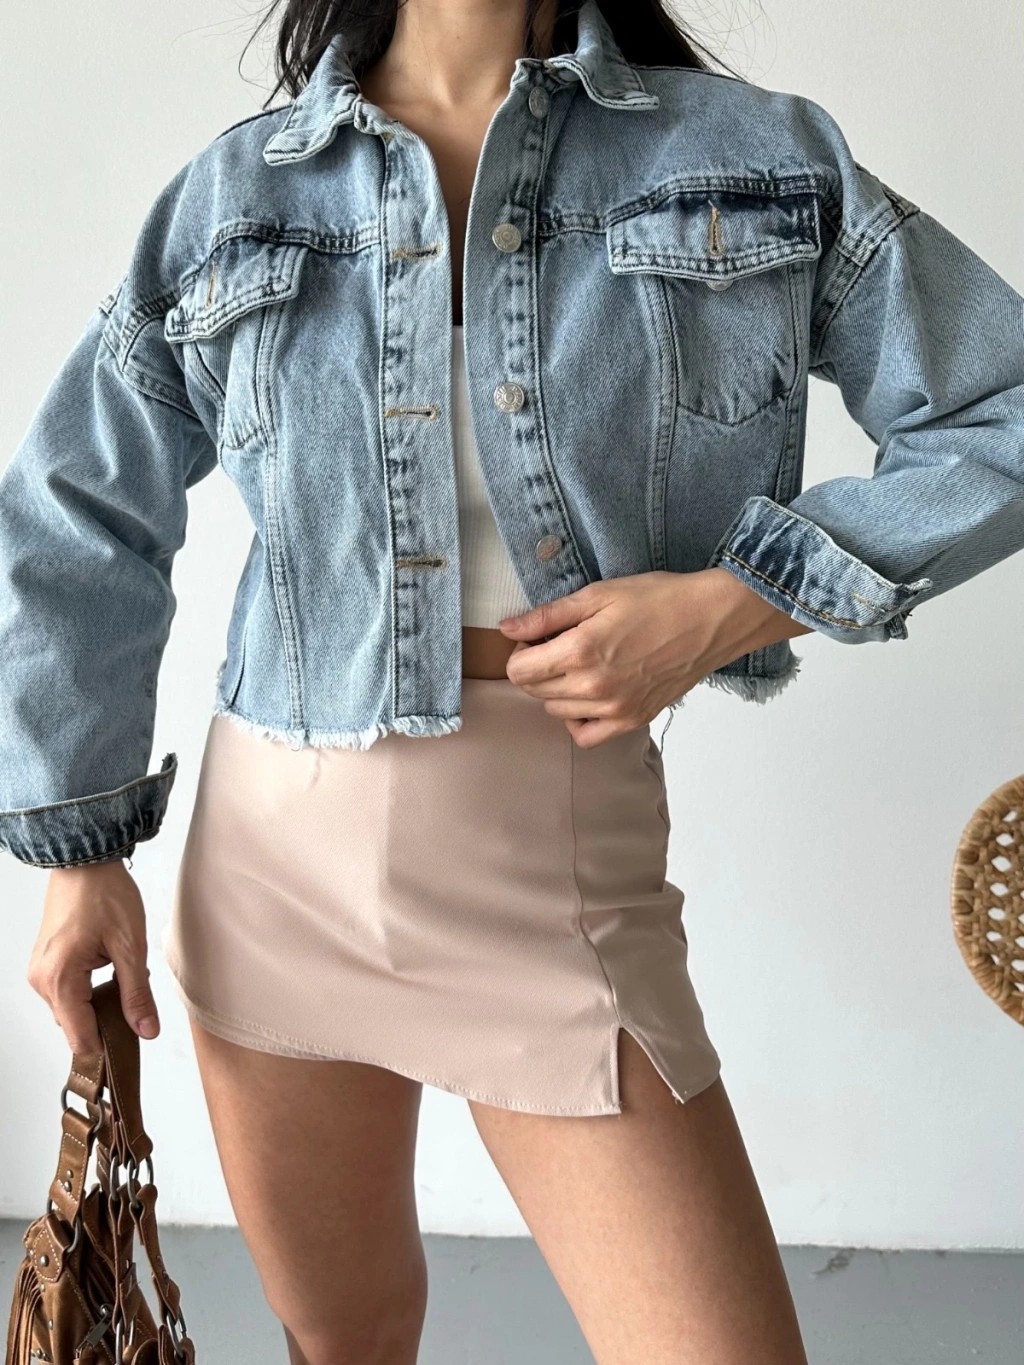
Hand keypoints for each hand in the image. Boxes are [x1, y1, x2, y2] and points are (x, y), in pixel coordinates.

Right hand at [28, 860, 158, 1053]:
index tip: (133, 1044)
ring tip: (122, 976)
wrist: (85, 861)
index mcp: (60, 980)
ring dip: (98, 1004)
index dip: (108, 1046)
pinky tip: (108, 970)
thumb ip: (137, 994)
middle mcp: (41, 981)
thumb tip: (146, 1031)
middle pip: (75, 1027)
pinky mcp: (45, 963)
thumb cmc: (105, 894)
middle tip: (136, 998)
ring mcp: (39, 972)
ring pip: (71, 1010)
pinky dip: (88, 991)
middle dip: (106, 1021)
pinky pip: (67, 992)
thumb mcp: (131, 947)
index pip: (81, 1038)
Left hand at [499, 567, 812, 746]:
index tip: (538, 639)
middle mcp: (592, 687)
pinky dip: (578, 720)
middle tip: (562, 646)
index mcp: (579, 651)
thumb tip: (507, 628)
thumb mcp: (597, 594)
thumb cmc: (658, 600)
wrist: (710, 620)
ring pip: (556, 712)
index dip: (521, 652)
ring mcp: (613, 709)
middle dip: (538, 668)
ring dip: (557, 691)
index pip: (518, 671)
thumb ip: (547, 616)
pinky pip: (586, 736)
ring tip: (581, 666)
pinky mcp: (632, 720)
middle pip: (534, 691)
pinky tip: (588, 697)